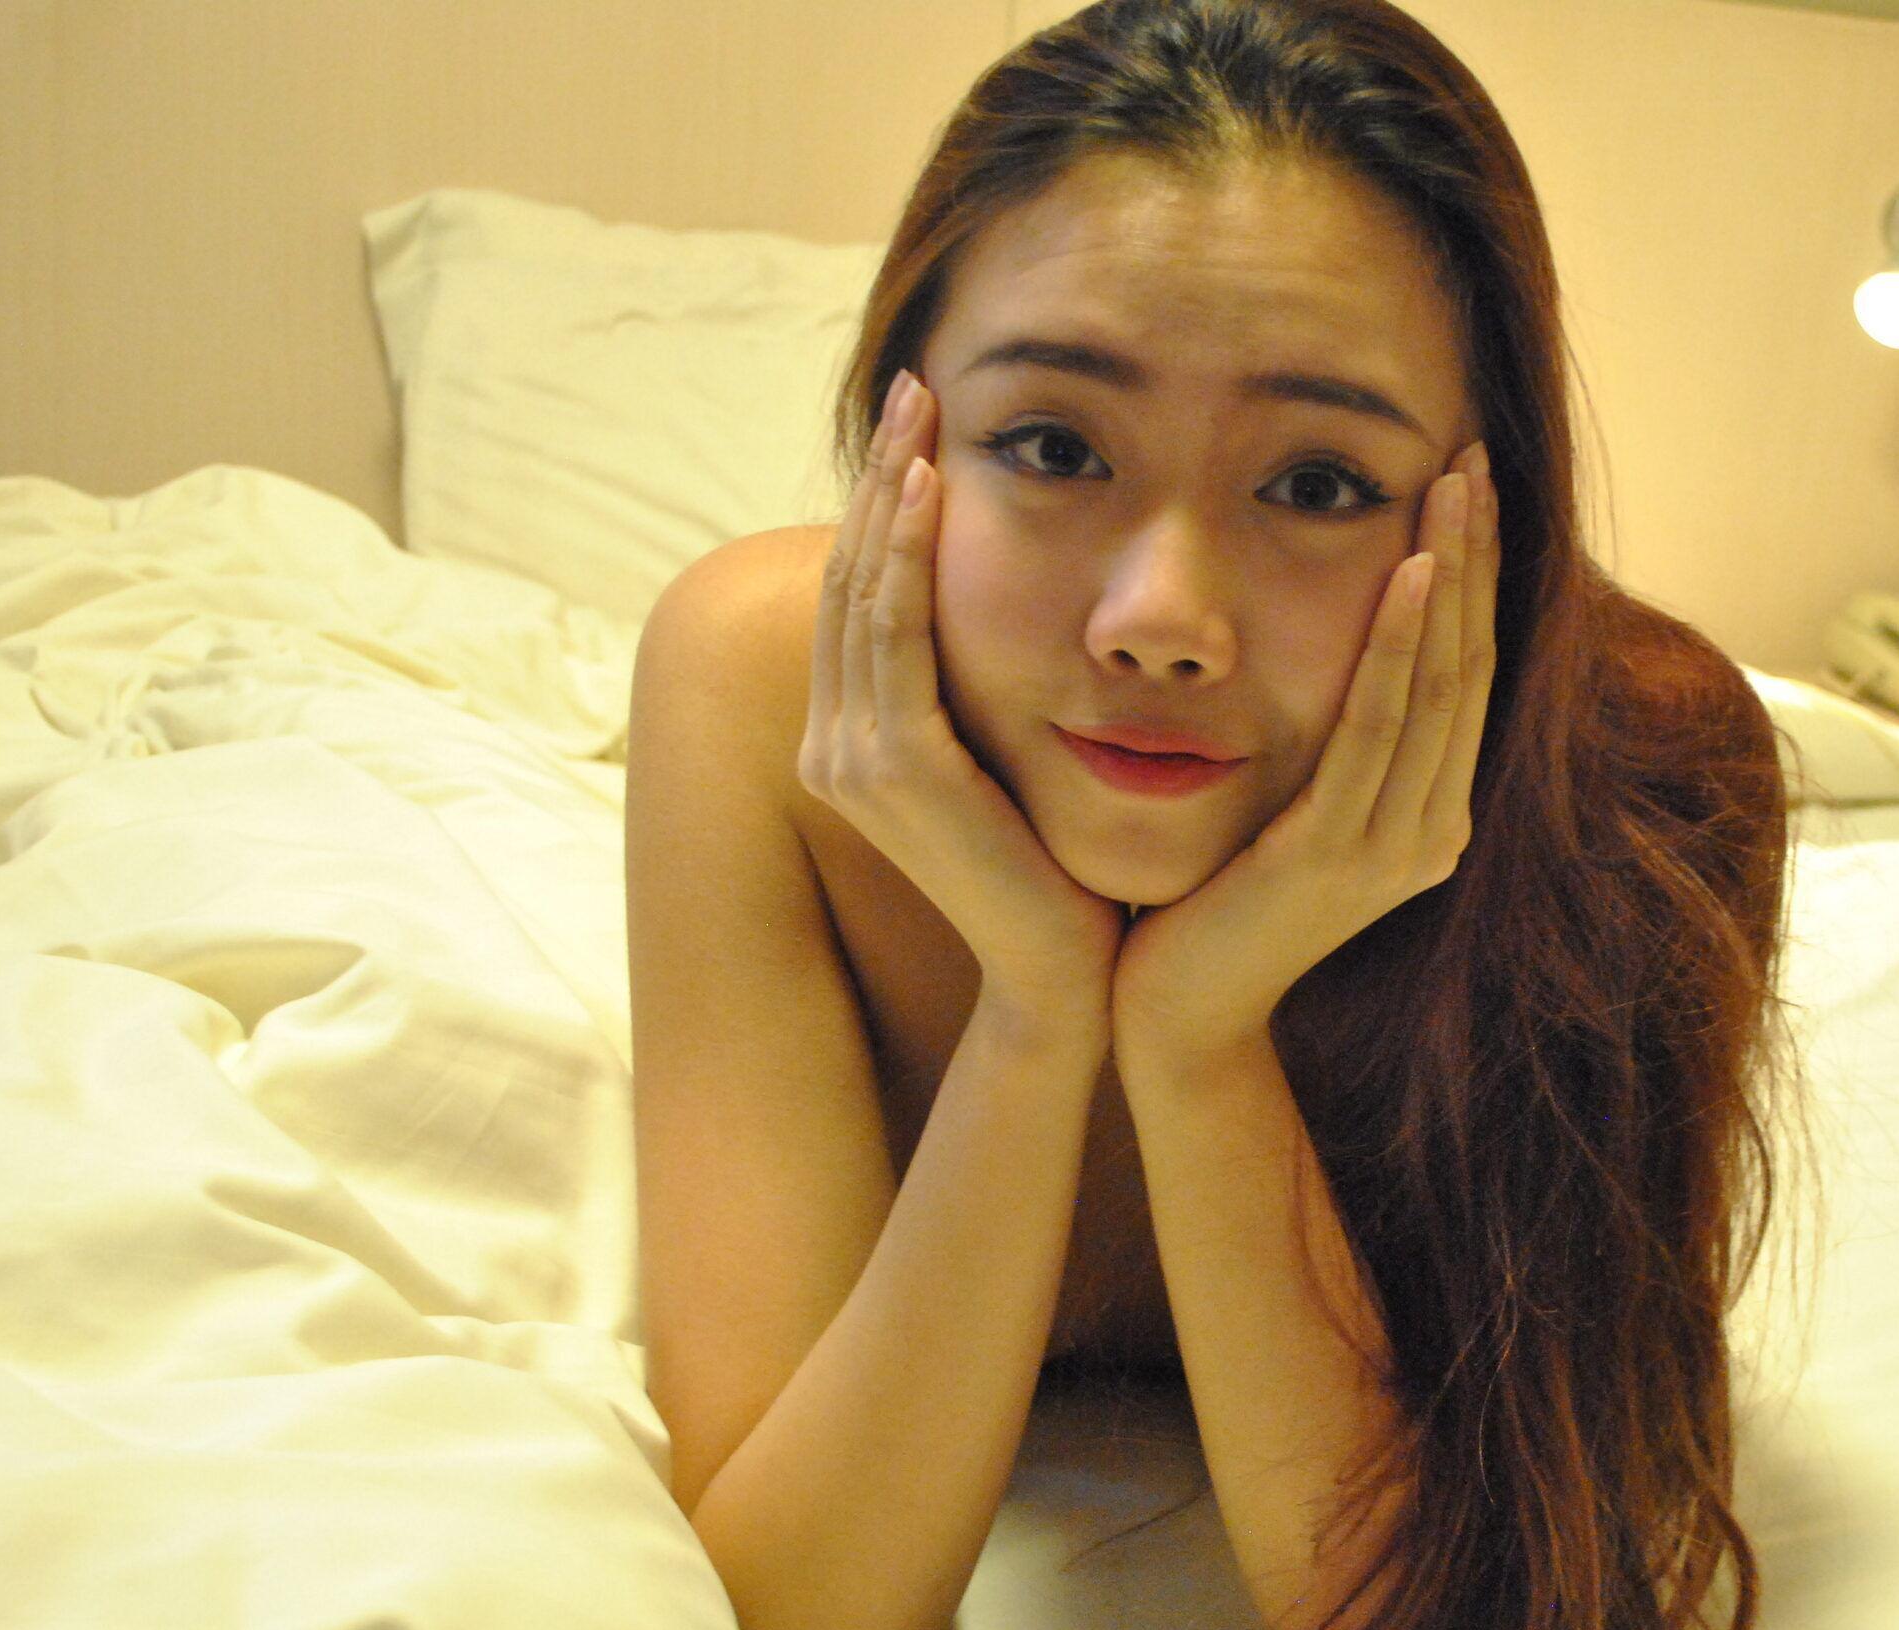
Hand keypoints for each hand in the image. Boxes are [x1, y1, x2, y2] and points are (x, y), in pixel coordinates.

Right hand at [800, 370, 1123, 1022]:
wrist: (1063, 973)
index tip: (920, 424)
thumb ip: (985, 690)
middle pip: (849, 578)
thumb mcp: (1008, 757)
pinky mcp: (896, 769)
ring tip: (923, 415)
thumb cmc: (1055, 868)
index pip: (861, 596)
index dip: (883, 504)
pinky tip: (934, 492)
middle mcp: (836, 745)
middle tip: (914, 388)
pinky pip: (895, 635)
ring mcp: (854, 758)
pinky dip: (908, 556)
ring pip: (864, 593)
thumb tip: (1019, 601)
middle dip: (881, 476)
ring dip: (892, 494)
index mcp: (856, 740)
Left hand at [1112, 441, 1498, 1067]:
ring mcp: (1395, 848)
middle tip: (1474, 456)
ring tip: (1454, 486)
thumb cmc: (1219, 902)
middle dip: (1478, 554)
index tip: (1470, 485)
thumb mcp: (1294, 805)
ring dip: (1452, 576)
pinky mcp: (1338, 856)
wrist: (1181, 1013)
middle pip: (1472, 664)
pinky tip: (1413, 576)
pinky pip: (1378, 730)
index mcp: (1430, 816)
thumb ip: (1332, 741)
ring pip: (1439, 685)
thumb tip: (1345, 642)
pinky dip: (1401, 648)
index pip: (1468, 673)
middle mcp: (1433, 831)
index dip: (1478, 576)